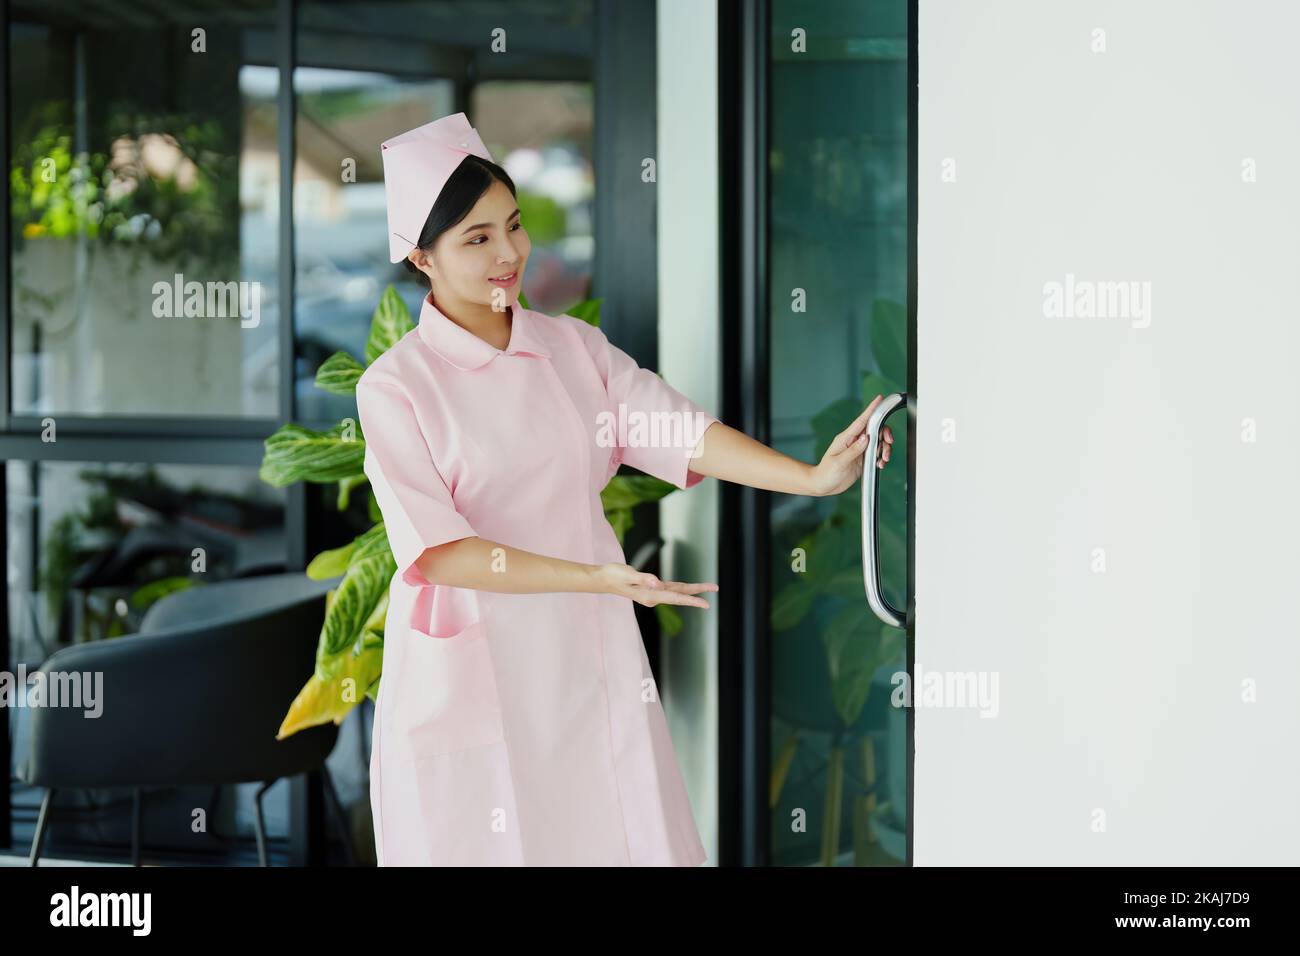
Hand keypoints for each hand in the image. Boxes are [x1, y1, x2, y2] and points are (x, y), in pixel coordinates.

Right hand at [593, 563, 717, 608]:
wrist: (603, 579)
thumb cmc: (613, 575)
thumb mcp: (628, 574)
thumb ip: (643, 579)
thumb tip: (658, 584)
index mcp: (649, 595)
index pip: (675, 597)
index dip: (691, 600)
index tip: (706, 603)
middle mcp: (653, 596)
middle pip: (680, 595)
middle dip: (698, 593)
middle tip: (715, 589)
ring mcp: (652, 593)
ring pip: (677, 591)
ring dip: (692, 590)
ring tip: (707, 588)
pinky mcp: (650, 588)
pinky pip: (671, 589)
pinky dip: (682, 588)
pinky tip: (688, 588)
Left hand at [807, 393, 893, 496]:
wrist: (823, 485)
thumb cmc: (826, 473)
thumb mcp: (839, 462)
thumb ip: (853, 450)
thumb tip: (866, 438)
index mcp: (846, 438)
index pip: (861, 421)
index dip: (871, 409)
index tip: (880, 398)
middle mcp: (854, 441)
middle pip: (875, 430)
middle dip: (885, 434)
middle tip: (888, 443)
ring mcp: (859, 450)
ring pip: (879, 442)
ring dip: (885, 449)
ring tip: (883, 460)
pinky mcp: (863, 459)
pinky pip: (877, 453)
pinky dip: (882, 457)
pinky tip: (879, 464)